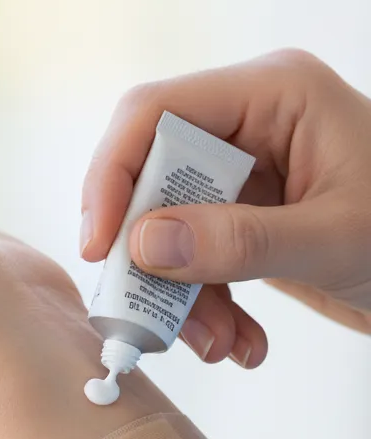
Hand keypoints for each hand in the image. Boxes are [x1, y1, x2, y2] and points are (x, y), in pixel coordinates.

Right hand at [80, 49, 370, 368]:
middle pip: (149, 178)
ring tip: (218, 343)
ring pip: (165, 228)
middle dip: (150, 255)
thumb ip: (238, 242)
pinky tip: (239, 341)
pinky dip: (205, 306)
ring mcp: (243, 173)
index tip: (103, 249)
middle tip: (152, 315)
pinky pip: (192, 257)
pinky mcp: (242, 217)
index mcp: (273, 95)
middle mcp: (247, 125)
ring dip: (179, 295)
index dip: (112, 176)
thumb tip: (141, 244)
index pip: (153, 114)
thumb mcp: (334, 239)